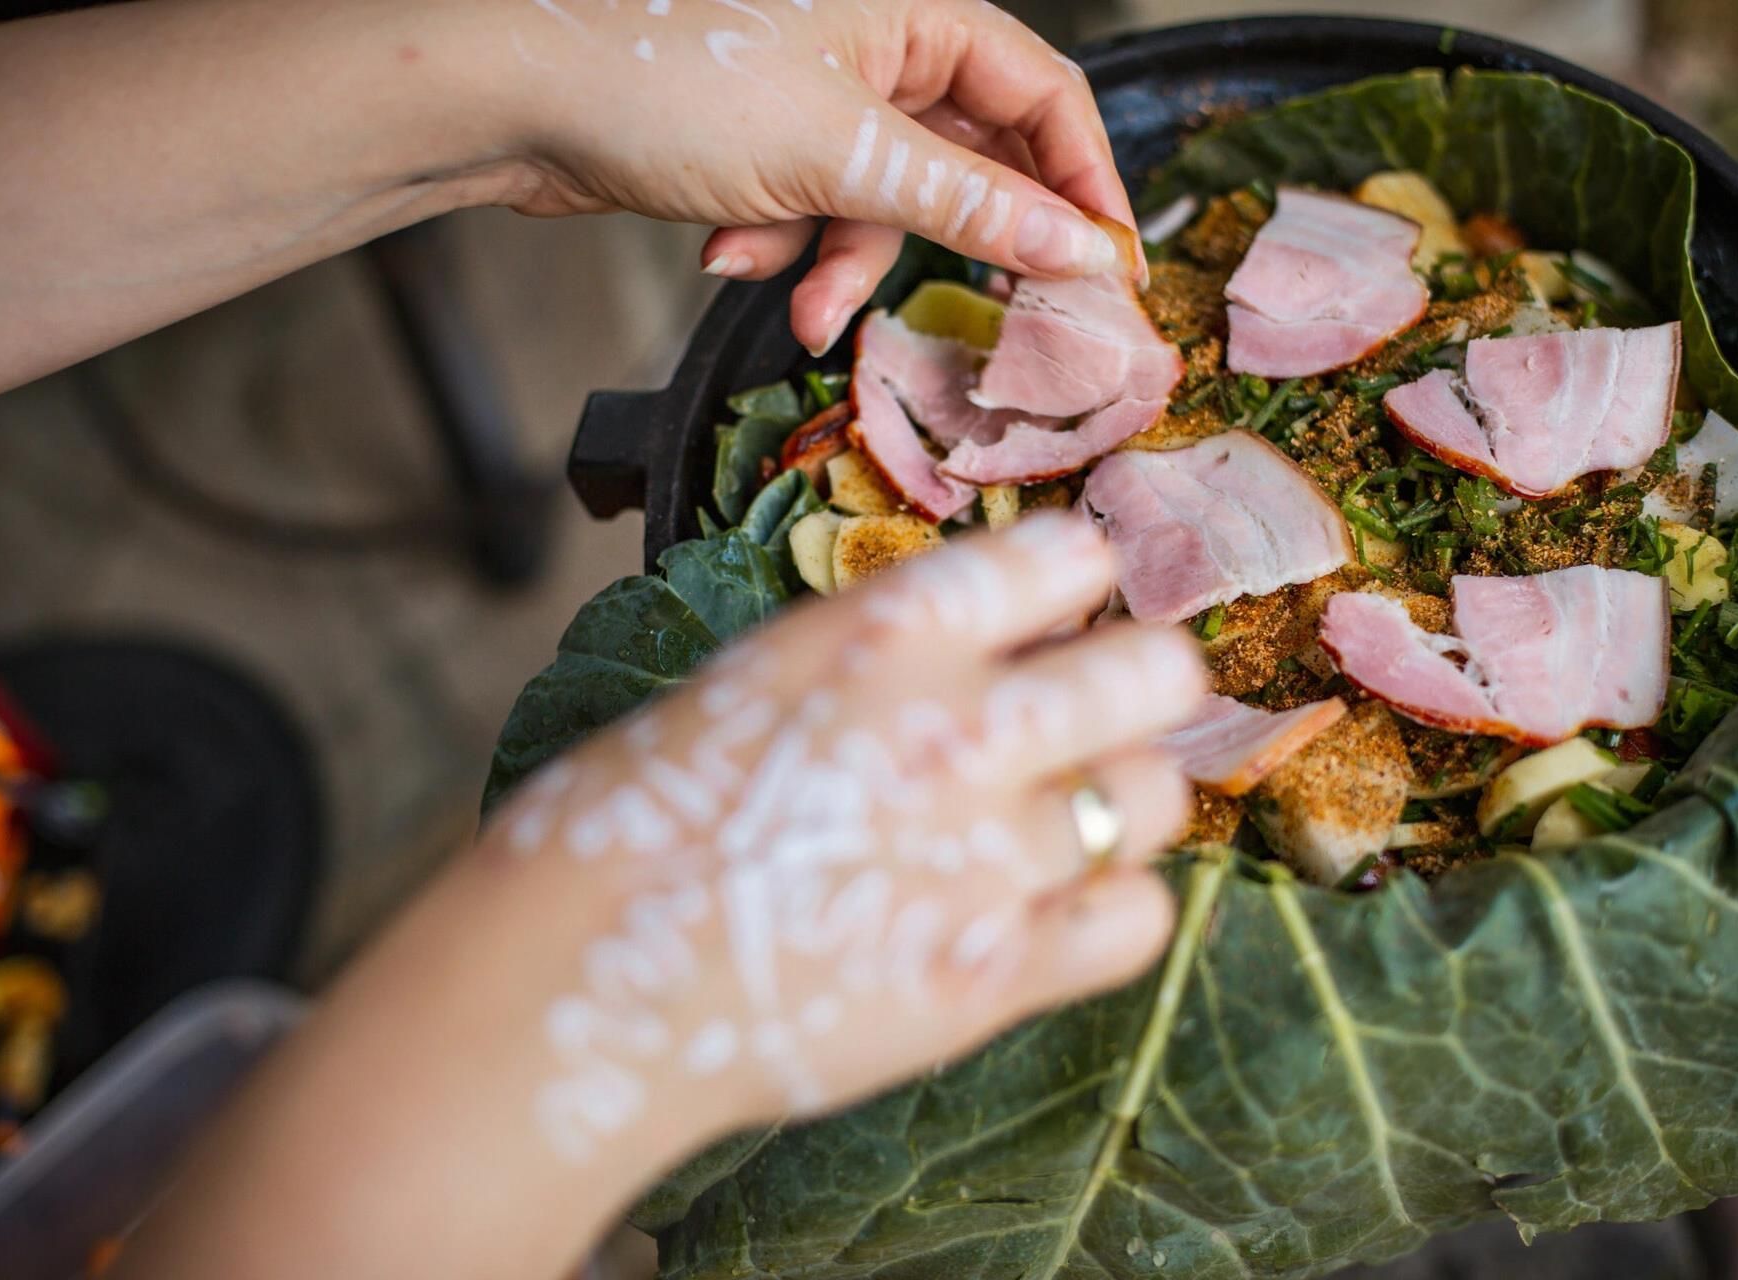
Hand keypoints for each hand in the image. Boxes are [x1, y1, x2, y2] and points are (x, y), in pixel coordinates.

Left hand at [481, 0, 1133, 353]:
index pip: (1042, 94)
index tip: (1107, 269)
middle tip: (988, 313)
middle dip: (942, 241)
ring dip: (840, 261)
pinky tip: (725, 251)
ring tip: (796, 300)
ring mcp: (813, 90)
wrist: (511, 93)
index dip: (1082, 184)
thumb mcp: (842, 154)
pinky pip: (812, 209)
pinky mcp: (761, 140)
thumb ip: (970, 202)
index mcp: (913, 7)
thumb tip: (1077, 246)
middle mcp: (873, 39)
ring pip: (881, 202)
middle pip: (965, 157)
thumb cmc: (665, 80)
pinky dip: (778, 243)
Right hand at [485, 514, 1203, 1161]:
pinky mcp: (995, 973)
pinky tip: (1068, 906)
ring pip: (1158, 795)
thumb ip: (869, 664)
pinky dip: (1117, 907)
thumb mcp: (745, 684)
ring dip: (1129, 795)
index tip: (1068, 603)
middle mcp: (964, 728)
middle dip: (1139, 681)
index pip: (1065, 559)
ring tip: (1078, 814)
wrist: (579, 981)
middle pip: (1153, 671)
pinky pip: (1139, 920)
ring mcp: (990, 856)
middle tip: (1106, 710)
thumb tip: (956, 659)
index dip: (1077, 580)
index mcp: (891, 633)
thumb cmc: (625, 825)